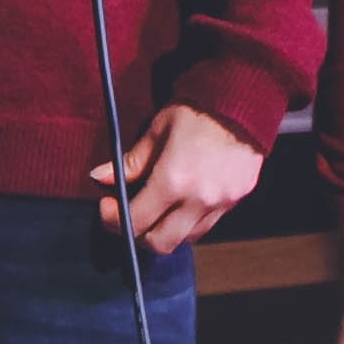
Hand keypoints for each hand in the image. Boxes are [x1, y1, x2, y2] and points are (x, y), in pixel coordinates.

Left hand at [88, 101, 263, 255]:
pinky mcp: (236, 201)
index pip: (136, 221)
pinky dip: (189, 222)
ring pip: (186, 238)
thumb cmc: (197, 110)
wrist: (243, 100)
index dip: (113, 219)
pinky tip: (181, 202)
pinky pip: (207, 225)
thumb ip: (130, 162)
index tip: (106, 207)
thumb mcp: (157, 130)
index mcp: (173, 181)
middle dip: (138, 235)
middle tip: (127, 215)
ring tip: (156, 208)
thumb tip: (100, 177)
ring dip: (166, 230)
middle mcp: (198, 200)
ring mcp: (220, 204)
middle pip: (160, 243)